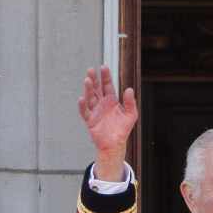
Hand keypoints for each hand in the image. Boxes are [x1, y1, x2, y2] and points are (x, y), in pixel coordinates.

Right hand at [78, 65, 137, 180]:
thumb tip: (129, 89)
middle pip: (97, 89)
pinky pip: (85, 112)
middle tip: (91, 70)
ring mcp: (95, 111)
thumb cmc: (122, 130)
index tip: (103, 67)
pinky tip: (81, 99)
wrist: (115, 145)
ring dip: (88, 89)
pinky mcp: (90, 121)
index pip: (108, 86)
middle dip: (94, 79)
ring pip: (90, 97)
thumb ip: (130, 102)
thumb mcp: (131, 115)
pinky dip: (82, 106)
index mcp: (111, 101)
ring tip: (87, 80)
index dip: (106, 76)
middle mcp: (102, 104)